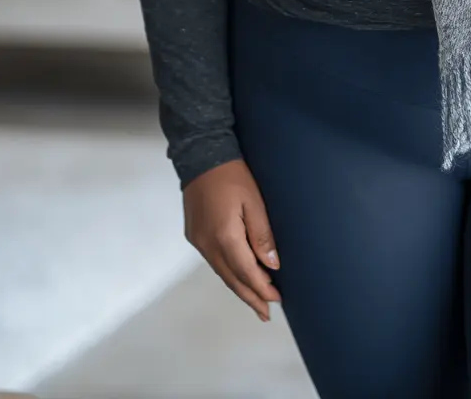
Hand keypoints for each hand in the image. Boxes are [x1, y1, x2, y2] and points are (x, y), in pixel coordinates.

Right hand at [183, 158, 281, 322]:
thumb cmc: (232, 175)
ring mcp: (198, 241)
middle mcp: (207, 244)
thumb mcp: (254, 202)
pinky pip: (214, 262)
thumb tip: (272, 266)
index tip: (276, 300)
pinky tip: (237, 276)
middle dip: (250, 297)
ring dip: (239, 287)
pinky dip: (228, 272)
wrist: (201, 156)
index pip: (246, 272)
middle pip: (232, 279)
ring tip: (254, 300)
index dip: (261, 289)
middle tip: (265, 314)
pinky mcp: (194, 235)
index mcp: (225, 237)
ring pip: (221, 272)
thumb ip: (262, 235)